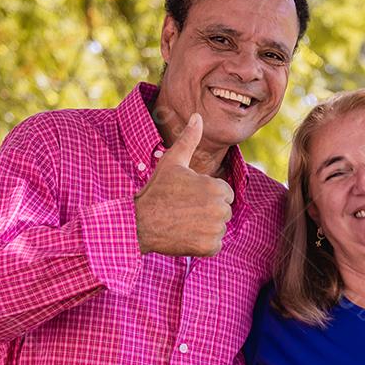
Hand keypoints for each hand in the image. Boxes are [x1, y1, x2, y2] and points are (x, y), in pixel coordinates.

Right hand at [134, 112, 233, 256]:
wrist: (139, 223)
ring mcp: (215, 230)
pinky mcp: (209, 248)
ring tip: (183, 221)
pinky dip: (202, 244)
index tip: (188, 196)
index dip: (207, 194)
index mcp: (216, 187)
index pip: (225, 193)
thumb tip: (198, 116)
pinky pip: (214, 245)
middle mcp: (220, 209)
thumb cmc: (157, 190)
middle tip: (184, 209)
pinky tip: (185, 235)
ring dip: (205, 227)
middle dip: (208, 211)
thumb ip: (189, 139)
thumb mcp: (172, 162)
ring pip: (219, 228)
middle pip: (223, 211)